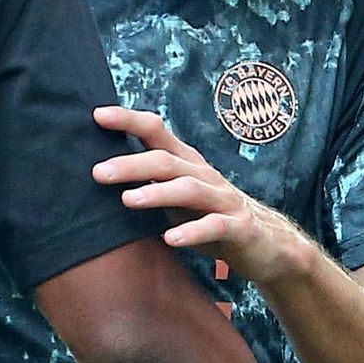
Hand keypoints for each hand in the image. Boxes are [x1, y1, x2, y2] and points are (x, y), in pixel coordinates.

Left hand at [92, 106, 305, 291]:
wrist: (267, 247)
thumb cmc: (208, 218)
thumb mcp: (175, 198)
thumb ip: (147, 184)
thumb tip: (97, 173)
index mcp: (186, 162)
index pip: (156, 132)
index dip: (129, 121)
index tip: (97, 116)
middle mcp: (204, 174)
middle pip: (165, 161)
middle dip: (131, 164)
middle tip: (97, 172)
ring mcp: (224, 199)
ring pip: (189, 189)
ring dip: (156, 194)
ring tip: (127, 200)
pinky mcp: (239, 227)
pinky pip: (215, 226)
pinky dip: (193, 232)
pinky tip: (170, 239)